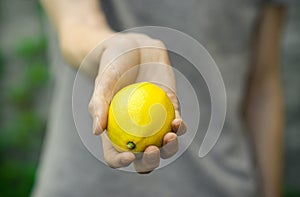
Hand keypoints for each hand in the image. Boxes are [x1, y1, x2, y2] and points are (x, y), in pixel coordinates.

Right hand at [62, 29, 186, 172]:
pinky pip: (176, 124)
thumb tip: (96, 132)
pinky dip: (179, 127)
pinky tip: (177, 121)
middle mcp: (136, 130)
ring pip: (164, 145)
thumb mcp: (103, 81)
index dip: (120, 161)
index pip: (115, 154)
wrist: (134, 47)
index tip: (129, 155)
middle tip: (153, 150)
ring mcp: (154, 122)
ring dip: (170, 148)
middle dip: (150, 163)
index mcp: (115, 130)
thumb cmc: (113, 64)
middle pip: (143, 157)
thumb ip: (98, 104)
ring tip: (170, 136)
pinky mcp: (170, 109)